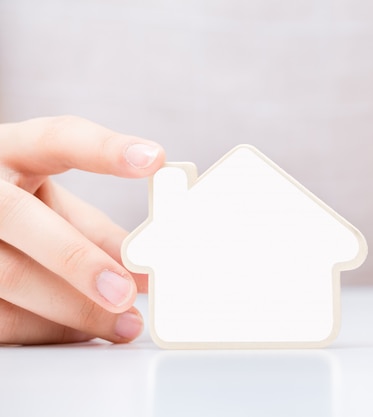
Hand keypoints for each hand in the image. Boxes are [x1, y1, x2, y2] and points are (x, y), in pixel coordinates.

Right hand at [0, 116, 164, 344]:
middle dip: (77, 258)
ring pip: (9, 276)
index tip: (153, 159)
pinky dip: (50, 329)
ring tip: (125, 324)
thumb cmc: (21, 210)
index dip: (103, 149)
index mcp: (10, 152)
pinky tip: (85, 331)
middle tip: (125, 291)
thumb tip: (148, 272)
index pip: (54, 138)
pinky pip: (3, 317)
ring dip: (74, 308)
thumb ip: (99, 233)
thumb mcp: (55, 208)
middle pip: (19, 217)